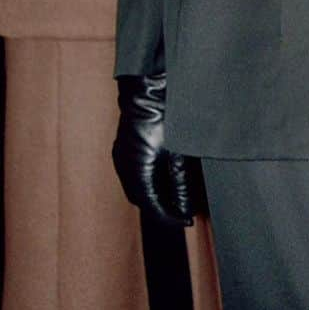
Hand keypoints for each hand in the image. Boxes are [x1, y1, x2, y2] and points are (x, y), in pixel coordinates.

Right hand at [112, 74, 204, 225]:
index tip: (186, 221)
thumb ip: (181, 183)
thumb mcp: (179, 152)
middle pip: (142, 199)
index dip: (169, 216)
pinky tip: (164, 180)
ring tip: (177, 198)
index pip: (152, 205)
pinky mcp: (124, 148)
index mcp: (137, 170)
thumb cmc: (166, 116)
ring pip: (137, 188)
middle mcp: (124, 166)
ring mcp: (121, 157)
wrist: (150, 88)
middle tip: (183, 213)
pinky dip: (148, 183)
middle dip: (161, 209)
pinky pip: (134, 175)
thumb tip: (185, 209)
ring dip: (154, 196)